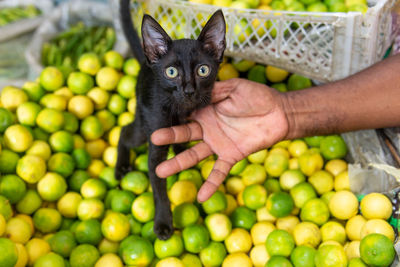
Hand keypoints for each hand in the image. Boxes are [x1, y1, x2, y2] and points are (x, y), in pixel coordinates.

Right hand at [151, 78, 288, 201]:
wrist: (280, 112)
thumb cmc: (258, 96)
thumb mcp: (235, 87)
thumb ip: (215, 90)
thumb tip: (195, 91)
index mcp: (206, 111)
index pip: (185, 114)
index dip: (172, 116)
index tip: (157, 117)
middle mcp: (208, 128)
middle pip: (184, 135)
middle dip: (169, 137)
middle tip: (153, 140)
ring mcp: (218, 144)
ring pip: (195, 155)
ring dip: (179, 163)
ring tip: (160, 172)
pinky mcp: (231, 156)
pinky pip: (219, 172)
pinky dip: (211, 184)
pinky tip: (201, 198)